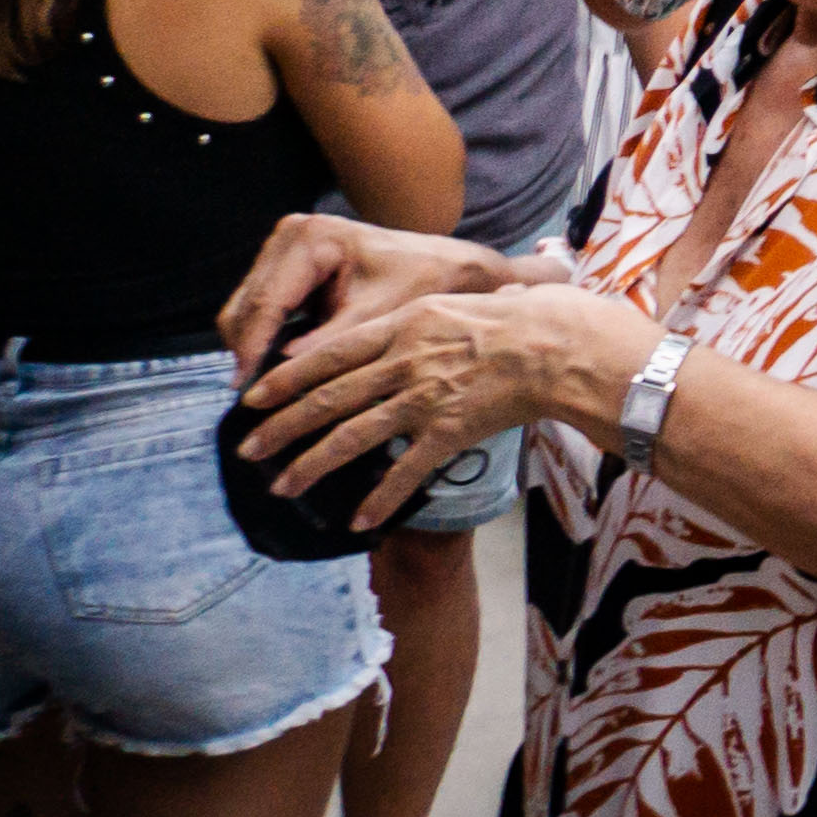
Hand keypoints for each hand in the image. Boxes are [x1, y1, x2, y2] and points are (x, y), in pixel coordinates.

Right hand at [219, 210, 521, 379]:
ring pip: (246, 310)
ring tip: (266, 390)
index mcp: (313, 238)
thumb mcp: (380, 315)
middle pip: (247, 305)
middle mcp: (291, 235)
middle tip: (254, 399)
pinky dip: (264, 339)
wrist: (447, 264)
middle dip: (247, 351)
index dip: (252, 348)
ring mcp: (284, 248)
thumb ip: (330, 341)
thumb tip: (279, 374)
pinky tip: (277, 370)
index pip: (268, 301)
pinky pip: (260, 309)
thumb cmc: (424, 282)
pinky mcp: (286, 266)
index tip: (244, 389)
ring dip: (252, 347)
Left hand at [241, 280, 640, 529]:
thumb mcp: (479, 297)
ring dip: (311, 465)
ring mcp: (423, 399)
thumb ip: (452, 311)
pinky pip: (404, 471)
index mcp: (406, 324)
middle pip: (327, 398)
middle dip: (281, 427)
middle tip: (248, 449)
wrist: (567, 349)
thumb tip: (460, 305)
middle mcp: (404, 362)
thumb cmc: (536, 317)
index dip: (286, 377)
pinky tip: (359, 519)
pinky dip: (380, 498)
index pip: (330, 354)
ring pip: (351, 436)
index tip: (255, 396)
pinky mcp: (449, 432)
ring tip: (282, 487)